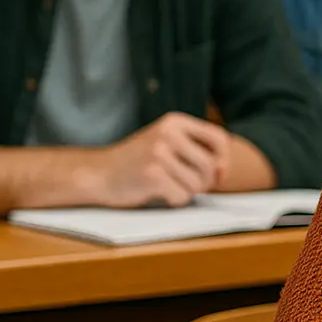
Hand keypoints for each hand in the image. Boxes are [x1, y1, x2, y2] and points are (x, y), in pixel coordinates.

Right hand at [83, 112, 230, 206]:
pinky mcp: (151, 175)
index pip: (218, 137)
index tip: (218, 173)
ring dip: (187, 192)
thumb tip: (222, 171)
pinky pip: (182, 196)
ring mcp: (158, 153)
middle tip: (185, 184)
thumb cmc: (138, 161)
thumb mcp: (166, 142)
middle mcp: (168, 134)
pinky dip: (174, 200)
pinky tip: (159, 194)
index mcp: (175, 121)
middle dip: (203, 181)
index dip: (224, 159)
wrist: (97, 173)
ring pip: (197, 184)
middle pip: (210, 165)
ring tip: (168, 186)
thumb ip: (195, 149)